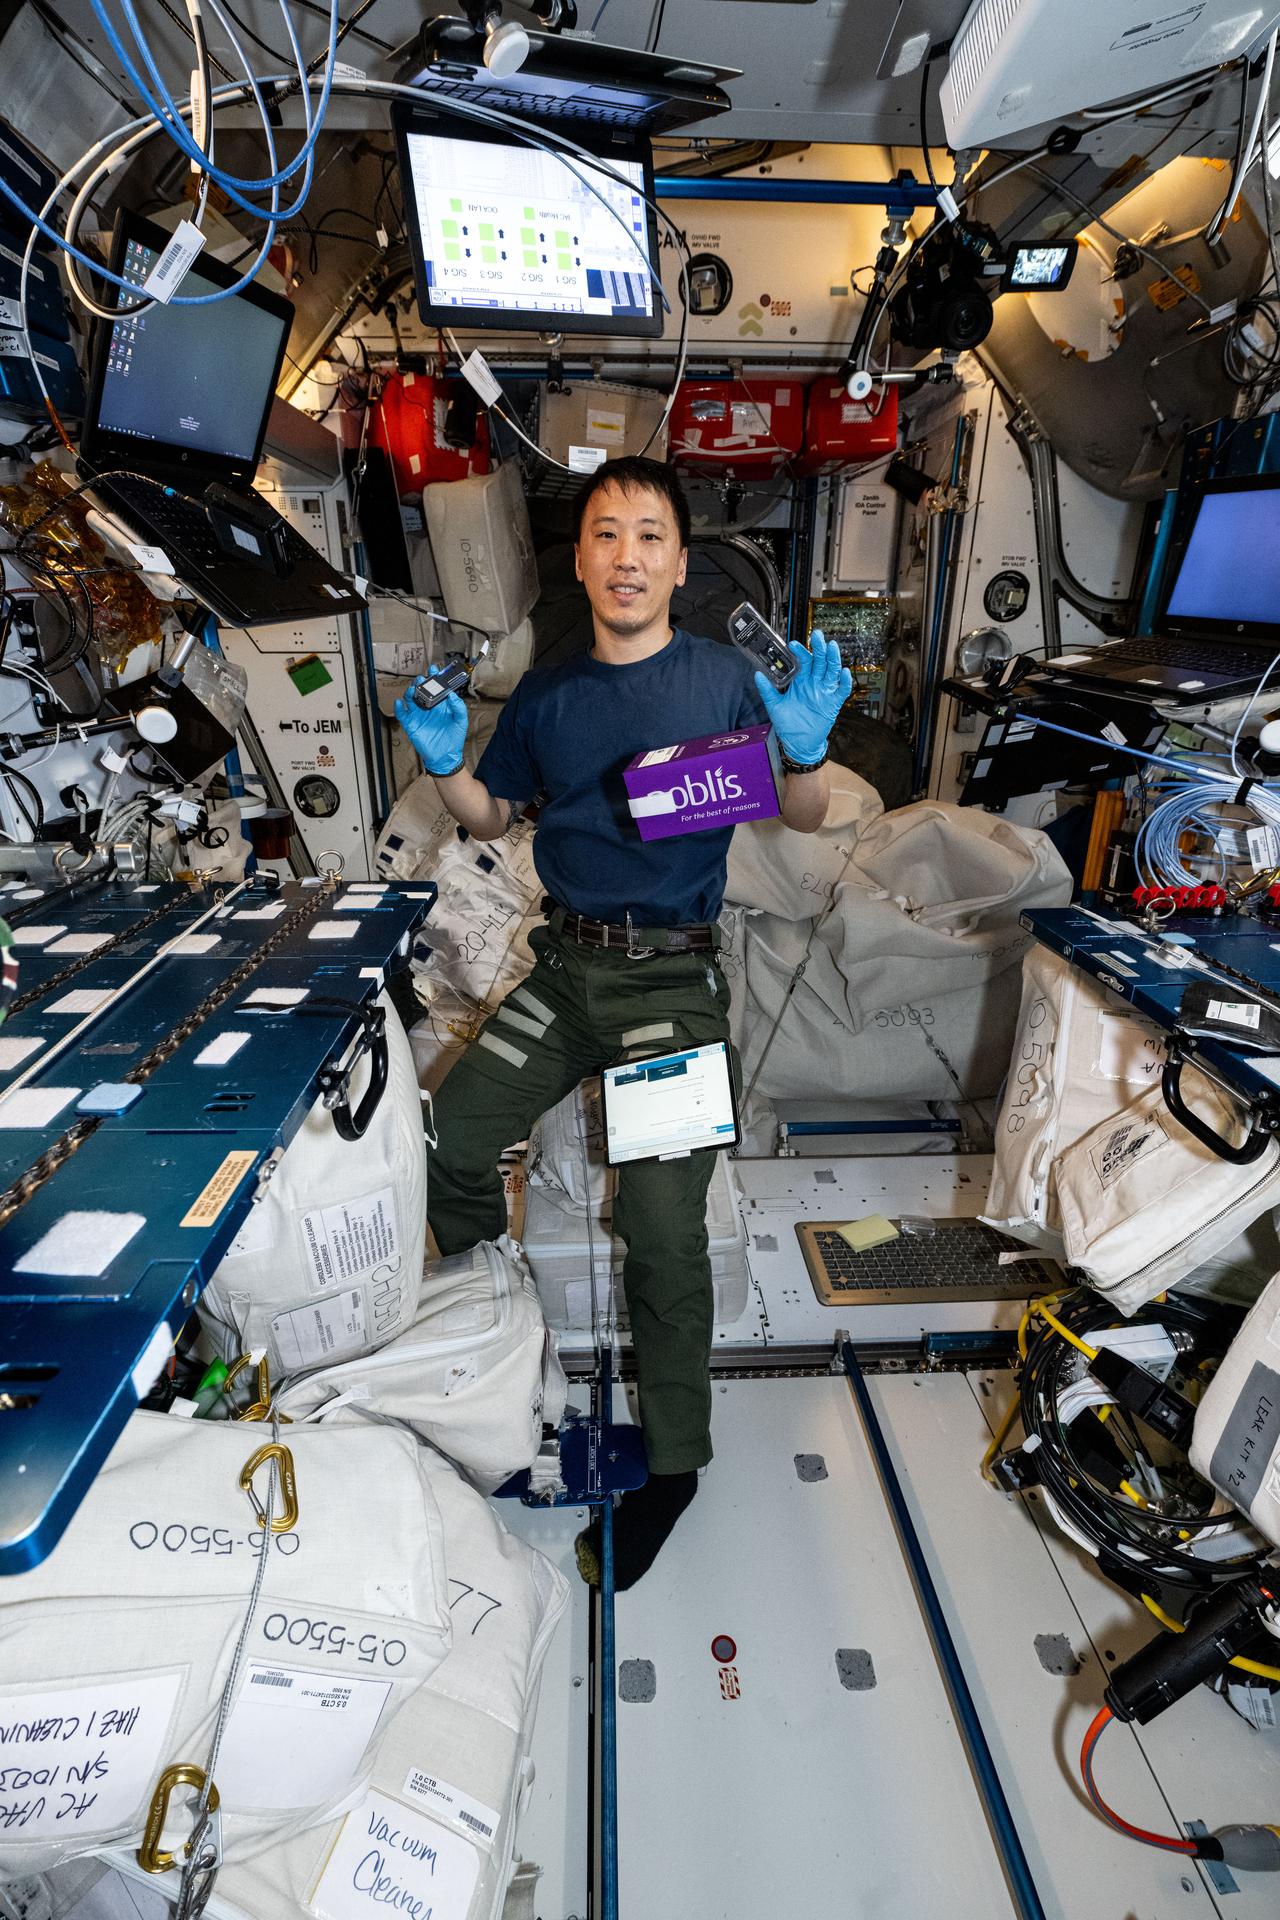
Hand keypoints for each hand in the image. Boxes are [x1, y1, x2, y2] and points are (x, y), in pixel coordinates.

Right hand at [395, 683, 468, 775]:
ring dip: (410, 691)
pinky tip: (400, 703)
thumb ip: (458, 707)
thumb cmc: (454, 739)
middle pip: (421, 689)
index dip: (435, 676)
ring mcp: (418, 715)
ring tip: (413, 689)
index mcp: (440, 704)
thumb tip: (452, 695)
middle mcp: (428, 707)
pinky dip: (399, 707)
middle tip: (422, 679)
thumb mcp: (460, 722)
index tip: (434, 669)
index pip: (436, 686)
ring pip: (410, 698)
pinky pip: (402, 714)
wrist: (445, 756)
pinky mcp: (410, 724)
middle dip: (421, 682)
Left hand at [754, 631, 850, 765]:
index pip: (803, 661)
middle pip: (820, 661)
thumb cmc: (788, 724)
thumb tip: (757, 674)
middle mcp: (814, 683)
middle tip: (817, 635)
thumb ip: (767, 690)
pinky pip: (841, 690)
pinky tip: (843, 673)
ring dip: (833, 659)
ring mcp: (824, 692)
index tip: (793, 644)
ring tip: (832, 646)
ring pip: (832, 671)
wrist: (798, 743)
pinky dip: (844, 682)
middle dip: (819, 648)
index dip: (800, 651)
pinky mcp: (833, 703)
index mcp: (801, 681)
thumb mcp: (774, 706)